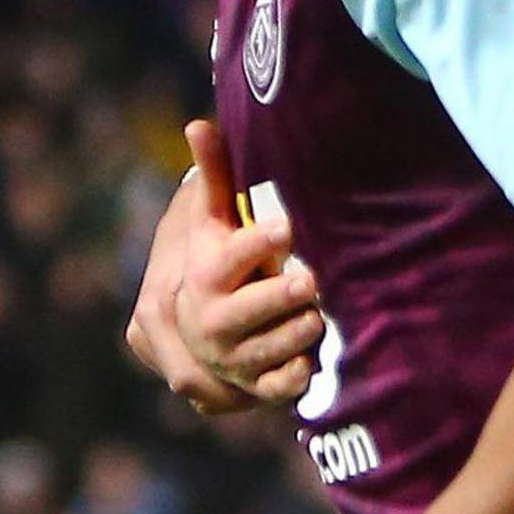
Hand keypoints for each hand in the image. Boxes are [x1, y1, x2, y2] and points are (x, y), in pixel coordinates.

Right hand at [127, 121, 326, 413]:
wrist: (193, 328)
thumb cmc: (214, 259)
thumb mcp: (211, 222)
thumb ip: (214, 177)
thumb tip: (199, 123)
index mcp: (201, 277)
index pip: (225, 260)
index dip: (254, 244)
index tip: (286, 227)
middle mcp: (209, 321)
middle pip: (238, 313)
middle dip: (275, 297)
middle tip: (311, 280)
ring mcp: (229, 358)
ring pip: (258, 353)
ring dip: (290, 336)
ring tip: (320, 317)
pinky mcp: (249, 387)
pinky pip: (270, 390)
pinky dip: (290, 380)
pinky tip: (311, 364)